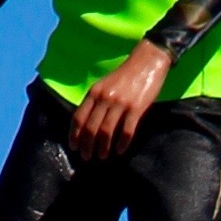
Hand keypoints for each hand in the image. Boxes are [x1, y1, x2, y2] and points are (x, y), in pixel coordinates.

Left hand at [68, 40, 172, 160]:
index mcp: (94, 93)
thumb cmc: (124, 76)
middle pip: (91, 128)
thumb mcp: (103, 85)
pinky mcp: (136, 108)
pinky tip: (120, 151)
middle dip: (87, 146)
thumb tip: (85, 123)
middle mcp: (104, 98)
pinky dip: (122, 143)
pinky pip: (127, 131)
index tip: (74, 147)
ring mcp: (120, 104)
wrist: (146, 62)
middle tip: (87, 157)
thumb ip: (94, 100)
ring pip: (106, 131)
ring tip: (102, 157)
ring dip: (103, 148)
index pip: (79, 118)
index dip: (75, 135)